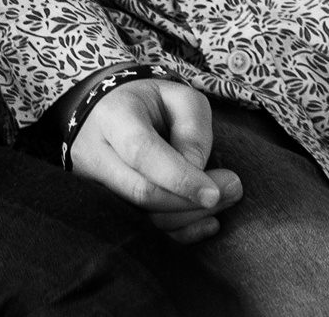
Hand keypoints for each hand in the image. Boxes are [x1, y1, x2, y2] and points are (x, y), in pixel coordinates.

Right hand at [67, 79, 243, 244]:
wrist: (109, 112)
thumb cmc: (149, 102)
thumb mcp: (178, 97)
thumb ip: (193, 129)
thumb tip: (198, 172)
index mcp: (112, 116)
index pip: (142, 153)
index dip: (180, 178)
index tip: (215, 192)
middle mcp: (94, 153)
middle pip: (141, 192)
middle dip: (191, 201)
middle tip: (234, 190)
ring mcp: (94, 184)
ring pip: (143, 216)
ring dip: (190, 216)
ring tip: (225, 199)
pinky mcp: (104, 204)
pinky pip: (143, 230)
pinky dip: (179, 232)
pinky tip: (207, 222)